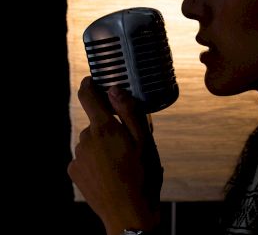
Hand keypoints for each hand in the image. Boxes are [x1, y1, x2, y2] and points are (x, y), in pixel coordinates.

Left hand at [67, 77, 162, 234]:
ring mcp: (78, 156)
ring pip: (91, 140)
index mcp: (105, 128)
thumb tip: (115, 89)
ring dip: (104, 145)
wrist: (128, 214)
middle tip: (129, 143)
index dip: (89, 84)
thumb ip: (130, 112)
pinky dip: (96, 160)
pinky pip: (85, 157)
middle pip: (96, 122)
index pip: (88, 96)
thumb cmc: (143, 176)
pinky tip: (111, 173)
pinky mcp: (74, 172)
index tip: (93, 80)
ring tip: (122, 163)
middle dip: (110, 127)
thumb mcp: (145, 141)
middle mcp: (86, 139)